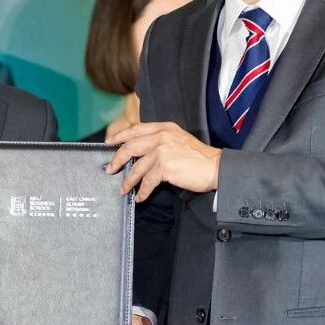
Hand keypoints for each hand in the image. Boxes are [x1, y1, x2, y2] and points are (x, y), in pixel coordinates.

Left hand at [105, 122, 221, 200]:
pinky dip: (142, 191)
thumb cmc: (199, 157)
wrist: (216, 166)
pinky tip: (140, 197)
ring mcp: (162, 151)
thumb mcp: (179, 139)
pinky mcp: (165, 167)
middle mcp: (161, 137)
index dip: (120, 136)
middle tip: (110, 169)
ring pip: (136, 167)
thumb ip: (161, 140)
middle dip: (117, 159)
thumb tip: (142, 153)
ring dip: (128, 180)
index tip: (109, 143)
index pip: (136, 129)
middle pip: (130, 146)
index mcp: (164, 128)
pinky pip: (147, 181)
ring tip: (123, 189)